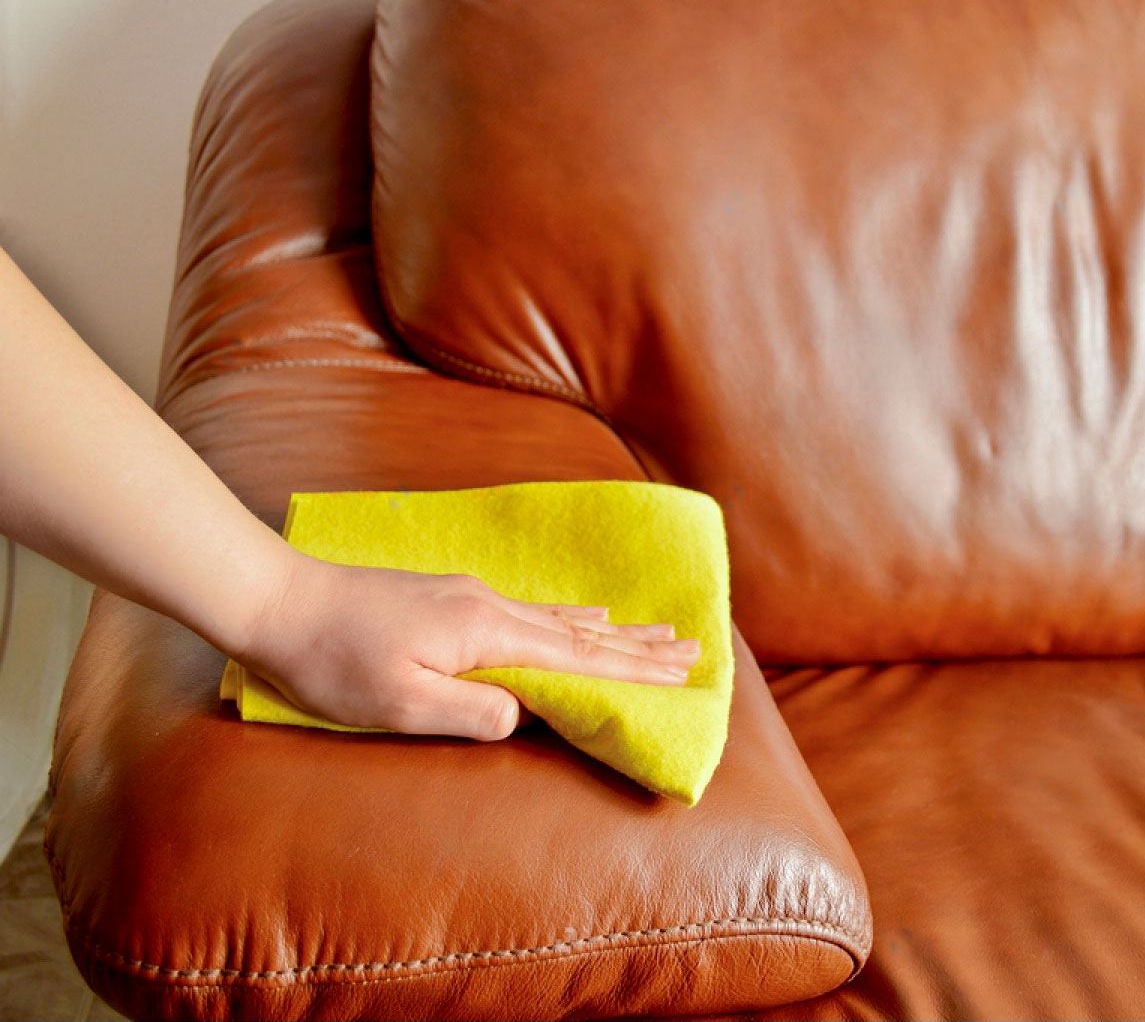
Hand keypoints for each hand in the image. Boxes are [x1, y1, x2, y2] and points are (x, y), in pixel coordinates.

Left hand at [230, 552, 700, 740]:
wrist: (281, 601)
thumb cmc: (332, 660)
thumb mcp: (397, 702)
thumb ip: (467, 710)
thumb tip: (523, 714)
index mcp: (485, 632)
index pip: (576, 656)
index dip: (631, 670)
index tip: (681, 675)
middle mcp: (490, 606)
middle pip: (582, 631)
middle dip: (640, 646)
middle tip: (694, 650)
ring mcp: (472, 597)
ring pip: (562, 617)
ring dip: (614, 629)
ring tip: (657, 631)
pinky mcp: (454, 599)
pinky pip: (534, 608)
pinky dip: (572, 615)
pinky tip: (585, 611)